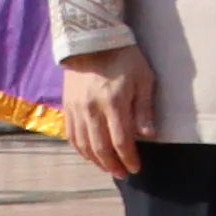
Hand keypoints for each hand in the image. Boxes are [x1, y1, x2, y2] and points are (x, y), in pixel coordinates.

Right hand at [59, 48, 150, 180]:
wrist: (91, 40)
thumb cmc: (124, 58)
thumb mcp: (143, 78)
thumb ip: (144, 109)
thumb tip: (148, 136)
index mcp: (114, 102)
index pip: (121, 141)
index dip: (129, 158)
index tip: (136, 168)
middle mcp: (92, 109)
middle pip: (100, 148)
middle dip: (113, 165)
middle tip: (123, 174)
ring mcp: (76, 109)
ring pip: (83, 145)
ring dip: (96, 161)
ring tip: (108, 169)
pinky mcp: (67, 106)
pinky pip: (71, 135)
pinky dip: (80, 149)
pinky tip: (89, 155)